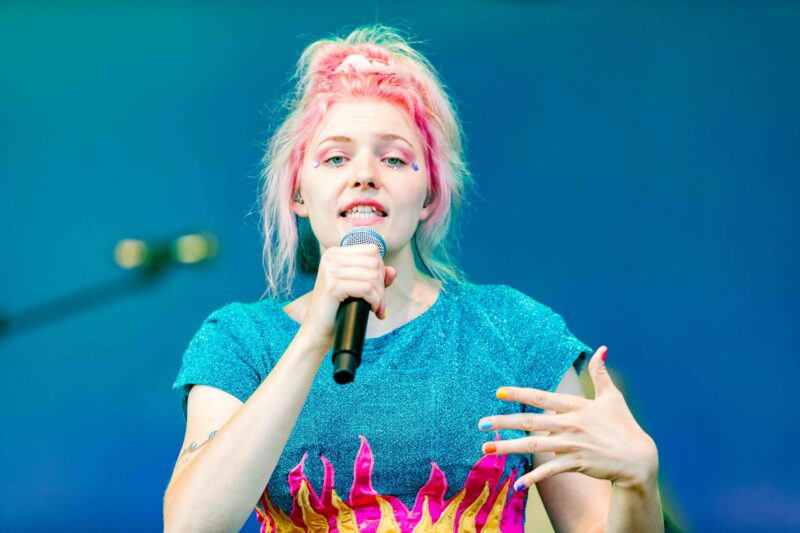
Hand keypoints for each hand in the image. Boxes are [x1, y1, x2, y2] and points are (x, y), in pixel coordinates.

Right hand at [299, 244, 396, 349]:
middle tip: (380, 304)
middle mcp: (331, 258)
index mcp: (334, 253)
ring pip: (372, 277)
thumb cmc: (337, 309)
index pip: (371, 250)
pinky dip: (375, 300)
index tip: (378, 289)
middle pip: (374, 263)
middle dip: (382, 285)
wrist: (317, 330)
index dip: (381, 269)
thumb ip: (375, 277)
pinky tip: (371, 309)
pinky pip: (366, 289)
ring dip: (380, 296)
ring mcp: (330, 271)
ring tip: (377, 308)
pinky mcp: (333, 287)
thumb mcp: (357, 288)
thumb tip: (393, 271)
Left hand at [478, 346, 658, 490]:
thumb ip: (601, 373)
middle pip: (530, 422)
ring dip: (508, 448)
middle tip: (480, 424)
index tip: (498, 392)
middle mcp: (571, 424)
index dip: (519, 394)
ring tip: (486, 449)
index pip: (542, 397)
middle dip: (503, 422)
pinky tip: (518, 484)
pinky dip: (534, 478)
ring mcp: (573, 445)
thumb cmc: (624, 426)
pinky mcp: (577, 464)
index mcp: (576, 407)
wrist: (640, 459)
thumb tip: (601, 348)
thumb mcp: (613, 397)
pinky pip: (550, 471)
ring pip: (534, 446)